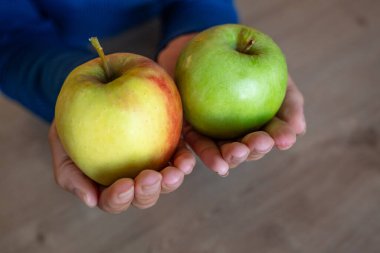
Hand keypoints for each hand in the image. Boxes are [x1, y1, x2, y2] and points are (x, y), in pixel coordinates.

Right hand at [48, 121, 194, 212]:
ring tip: (176, 172)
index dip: (119, 198)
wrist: (96, 86)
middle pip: (144, 196)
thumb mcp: (60, 140)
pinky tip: (186, 160)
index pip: (114, 200)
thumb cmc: (73, 118)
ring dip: (172, 181)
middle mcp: (133, 177)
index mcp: (107, 183)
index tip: (124, 185)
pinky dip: (184, 161)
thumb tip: (90, 201)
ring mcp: (154, 161)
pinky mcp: (169, 143)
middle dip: (148, 191)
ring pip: (167, 180)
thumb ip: (69, 171)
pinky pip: (180, 156)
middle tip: (151, 178)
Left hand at [158, 34, 305, 175]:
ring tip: (236, 153)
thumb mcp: (270, 68)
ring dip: (231, 157)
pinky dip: (202, 156)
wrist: (203, 42)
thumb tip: (299, 130)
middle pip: (248, 147)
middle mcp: (237, 132)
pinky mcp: (189, 130)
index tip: (285, 138)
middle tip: (259, 142)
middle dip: (255, 149)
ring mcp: (213, 133)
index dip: (280, 137)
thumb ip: (287, 95)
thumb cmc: (242, 53)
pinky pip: (194, 145)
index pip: (272, 133)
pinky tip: (210, 164)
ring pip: (223, 151)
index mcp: (259, 122)